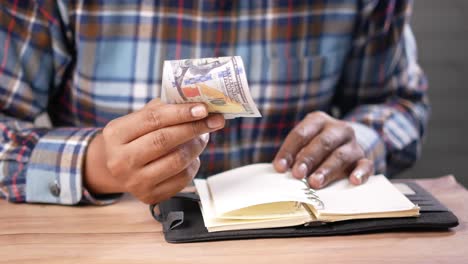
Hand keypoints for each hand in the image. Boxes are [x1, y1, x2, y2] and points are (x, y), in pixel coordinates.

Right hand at [84, 99, 224, 203]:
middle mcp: (121, 160)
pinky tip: (192, 156)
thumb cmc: (133, 138)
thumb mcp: (137, 120)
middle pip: (165, 140)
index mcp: (115, 134)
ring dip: (196, 146)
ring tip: (203, 136)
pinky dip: (193, 164)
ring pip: (177, 160)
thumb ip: (162, 109)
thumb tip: (196, 103)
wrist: (117, 170)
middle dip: (194, 128)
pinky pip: (182, 179)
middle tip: (214, 121)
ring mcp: (134, 181)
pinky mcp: (149, 196)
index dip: (181, 112)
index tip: (203, 109)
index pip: (153, 119)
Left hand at [273, 111, 373, 188]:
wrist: (343, 146)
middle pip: (322, 142)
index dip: (289, 151)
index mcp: (318, 120)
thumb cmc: (315, 148)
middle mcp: (338, 129)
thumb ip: (293, 155)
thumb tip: (280, 171)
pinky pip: (365, 165)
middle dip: (308, 159)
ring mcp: (353, 144)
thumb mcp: (302, 145)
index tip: (280, 168)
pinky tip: (353, 180)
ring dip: (327, 170)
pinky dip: (360, 173)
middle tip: (297, 174)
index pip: (301, 134)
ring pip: (341, 155)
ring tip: (315, 182)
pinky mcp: (363, 159)